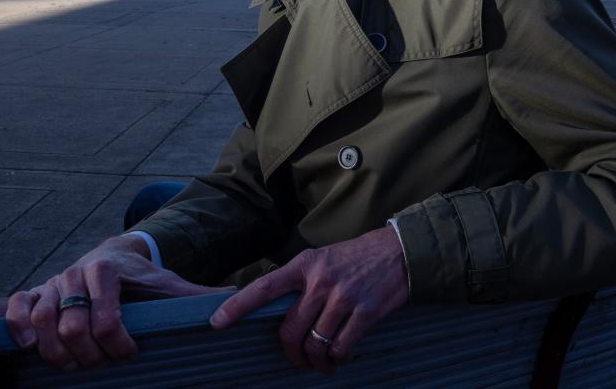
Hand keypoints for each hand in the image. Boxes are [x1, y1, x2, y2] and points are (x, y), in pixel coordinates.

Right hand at [6, 235, 228, 371]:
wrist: (113, 256)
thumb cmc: (141, 278)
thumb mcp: (168, 284)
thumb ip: (194, 296)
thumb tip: (233, 301)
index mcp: (107, 269)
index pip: (106, 316)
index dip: (118, 343)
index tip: (131, 353)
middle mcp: (75, 273)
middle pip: (73, 326)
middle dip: (90, 354)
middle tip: (104, 363)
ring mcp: (52, 283)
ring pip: (41, 321)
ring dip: (56, 352)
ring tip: (75, 366)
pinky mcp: (35, 293)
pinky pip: (16, 308)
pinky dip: (17, 329)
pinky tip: (32, 349)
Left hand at [208, 227, 408, 373]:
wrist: (398, 251)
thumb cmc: (356, 258)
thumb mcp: (323, 258)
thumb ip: (302, 282)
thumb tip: (279, 312)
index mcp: (305, 265)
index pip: (264, 287)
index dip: (238, 307)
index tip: (216, 322)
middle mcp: (321, 280)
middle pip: (290, 329)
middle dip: (291, 353)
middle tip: (298, 360)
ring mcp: (343, 297)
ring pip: (315, 344)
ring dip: (317, 362)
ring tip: (323, 364)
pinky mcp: (366, 311)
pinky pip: (341, 346)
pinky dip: (339, 359)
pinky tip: (342, 356)